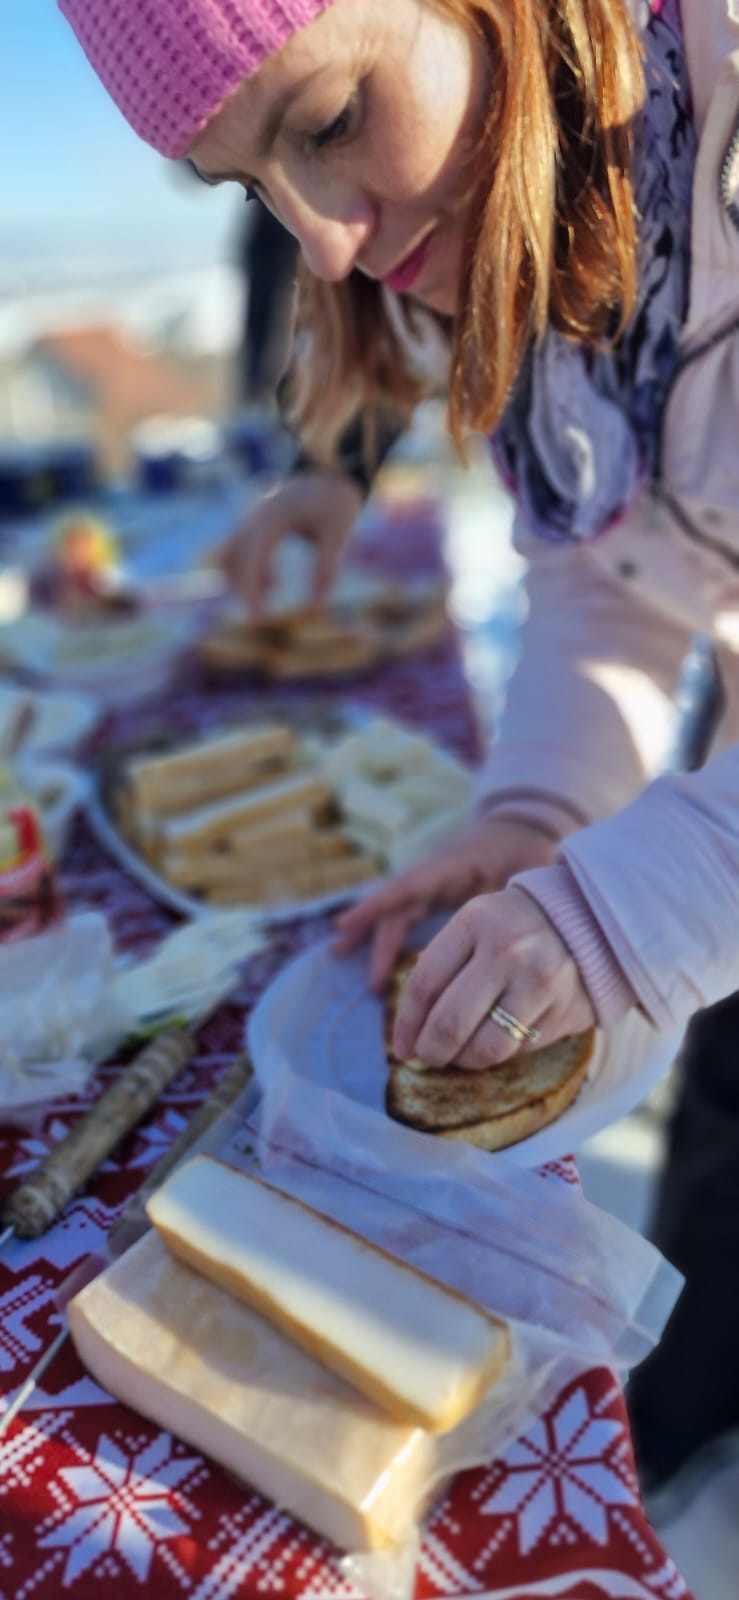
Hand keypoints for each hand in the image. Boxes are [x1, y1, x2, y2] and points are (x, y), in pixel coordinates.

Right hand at [220, 470, 361, 614]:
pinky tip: (274, 583)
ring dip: (246, 580)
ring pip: (232, 556)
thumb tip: (316, 607)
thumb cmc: (336, 500)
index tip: (258, 618)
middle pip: (232, 559)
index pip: (249, 558)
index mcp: (271, 516)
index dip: (249, 590)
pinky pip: (242, 551)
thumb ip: (327, 569)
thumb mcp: (338, 534)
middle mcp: (255, 516)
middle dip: (243, 590)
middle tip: (260, 617)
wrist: (331, 469)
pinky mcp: (256, 524)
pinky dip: (252, 571)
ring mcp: (253, 519)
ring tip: (274, 593)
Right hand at [332, 816, 557, 990]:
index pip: (406, 885)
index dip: (375, 905)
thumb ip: (514, 889)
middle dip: (372, 935)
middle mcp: (432, 874)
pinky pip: (404, 915)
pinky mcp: (434, 894)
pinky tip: (371, 955)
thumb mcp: (525, 866)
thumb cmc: (524, 848)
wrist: (519, 828)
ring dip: (369, 934)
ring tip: (338, 952)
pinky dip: (386, 935)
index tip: (343, 923)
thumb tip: (506, 914)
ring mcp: (430, 884)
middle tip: (358, 970)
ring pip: (394, 912)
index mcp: (450, 865)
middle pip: (395, 906)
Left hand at [391, 886, 594, 1068]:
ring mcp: (540, 982)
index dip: (406, 1024)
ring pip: (485, 1049)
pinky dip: (502, 1052)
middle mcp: (508, 951)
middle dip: (431, 1052)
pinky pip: (519, 1050)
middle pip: (450, 1024)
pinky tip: (501, 1037)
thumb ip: (443, 965)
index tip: (401, 1046)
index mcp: (476, 921)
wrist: (592, 919)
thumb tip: (411, 1031)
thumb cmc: (517, 926)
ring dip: (465, 1060)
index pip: (424, 984)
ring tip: (461, 1054)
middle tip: (427, 1058)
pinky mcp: (565, 1010)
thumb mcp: (477, 924)